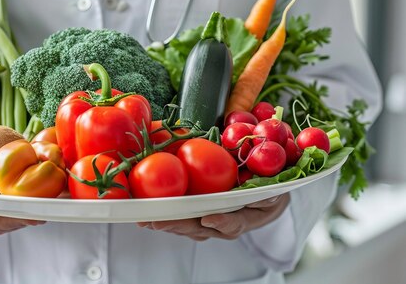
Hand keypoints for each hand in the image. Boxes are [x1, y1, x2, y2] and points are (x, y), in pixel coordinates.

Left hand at [137, 193, 289, 240]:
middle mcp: (225, 225)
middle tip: (160, 222)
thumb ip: (266, 194)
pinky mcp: (197, 216)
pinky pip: (180, 218)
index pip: (234, 223)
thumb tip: (266, 194)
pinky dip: (164, 216)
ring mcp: (210, 222)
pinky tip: (145, 213)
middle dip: (179, 225)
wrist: (263, 193)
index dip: (222, 222)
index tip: (208, 219)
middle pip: (202, 228)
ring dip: (167, 223)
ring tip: (147, 220)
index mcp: (246, 218)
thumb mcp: (273, 190)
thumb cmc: (268, 190)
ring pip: (188, 227)